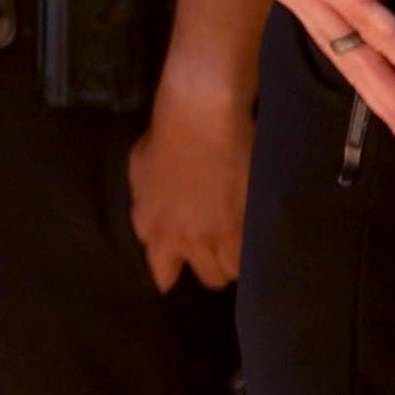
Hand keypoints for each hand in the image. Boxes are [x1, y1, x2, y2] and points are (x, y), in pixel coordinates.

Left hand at [127, 54, 252, 289]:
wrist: (200, 117)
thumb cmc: (166, 136)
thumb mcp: (139, 173)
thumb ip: (146, 206)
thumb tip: (153, 222)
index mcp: (151, 227)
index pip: (162, 274)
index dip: (175, 272)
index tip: (184, 267)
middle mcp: (182, 239)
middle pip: (206, 277)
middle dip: (211, 266)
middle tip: (219, 249)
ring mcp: (216, 235)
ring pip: (233, 272)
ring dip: (236, 260)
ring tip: (240, 242)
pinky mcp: (246, 225)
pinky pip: (253, 256)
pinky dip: (255, 250)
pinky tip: (255, 235)